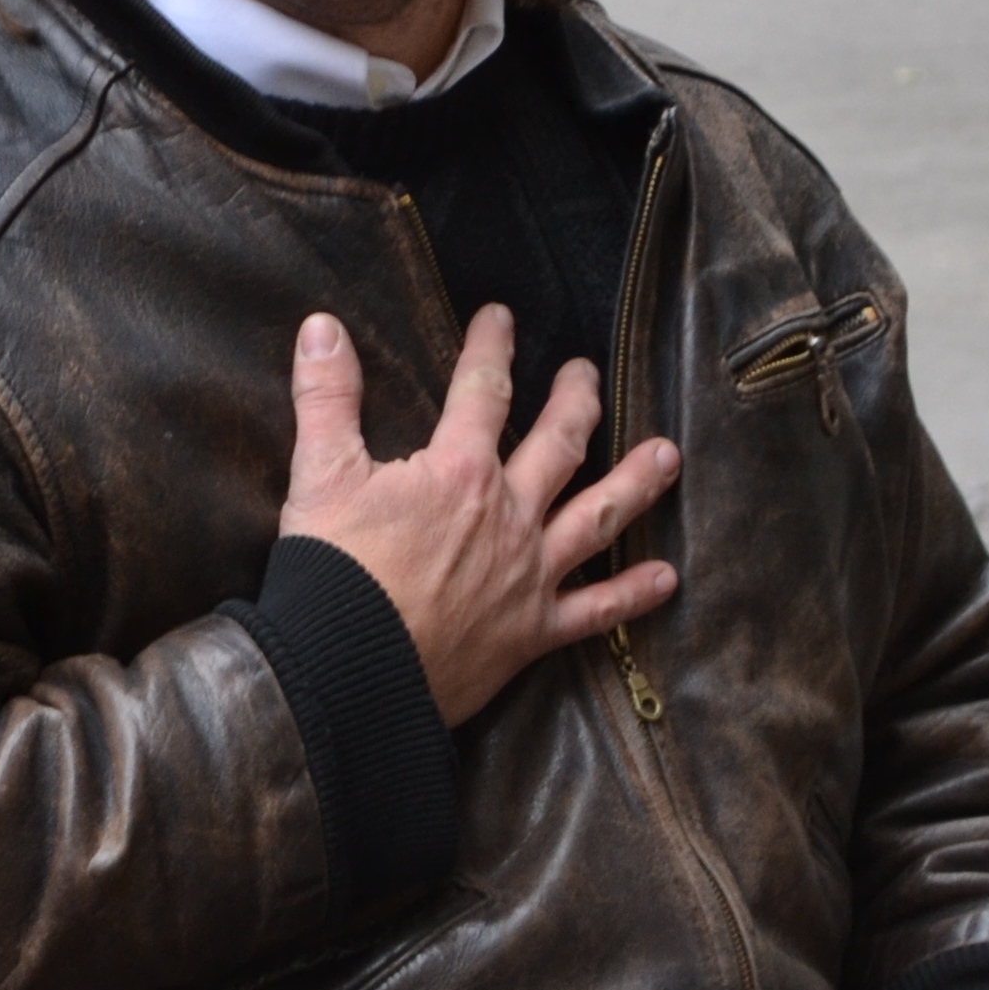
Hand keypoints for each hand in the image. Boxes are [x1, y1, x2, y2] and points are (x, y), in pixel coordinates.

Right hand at [279, 304, 681, 726]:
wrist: (347, 671)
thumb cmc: (334, 573)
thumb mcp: (321, 473)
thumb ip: (326, 395)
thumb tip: (321, 327)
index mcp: (460, 472)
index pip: (483, 391)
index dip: (491, 347)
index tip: (500, 317)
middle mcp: (508, 515)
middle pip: (559, 443)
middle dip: (578, 401)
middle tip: (587, 374)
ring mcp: (529, 573)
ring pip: (598, 517)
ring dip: (636, 482)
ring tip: (667, 456)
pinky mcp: (533, 631)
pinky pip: (596, 611)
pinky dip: (632, 595)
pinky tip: (665, 579)